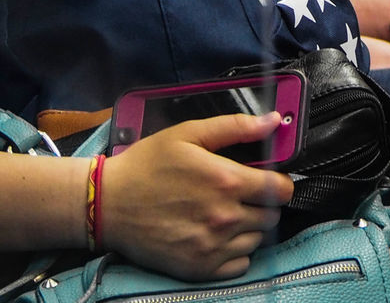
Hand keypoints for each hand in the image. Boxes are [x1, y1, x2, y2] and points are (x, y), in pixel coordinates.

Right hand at [99, 113, 293, 280]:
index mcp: (227, 181)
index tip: (266, 180)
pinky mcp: (201, 269)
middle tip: (240, 195)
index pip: (281, 189)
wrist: (108, 204)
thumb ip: (235, 127)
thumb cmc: (148, 164)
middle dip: (262, 203)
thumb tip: (272, 121)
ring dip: (249, 228)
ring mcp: (214, 247)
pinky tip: (216, 236)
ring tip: (225, 214)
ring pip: (256, 240)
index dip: (278, 182)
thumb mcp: (189, 134)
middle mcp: (226, 218)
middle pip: (271, 216)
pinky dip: (234, 252)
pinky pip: (239, 265)